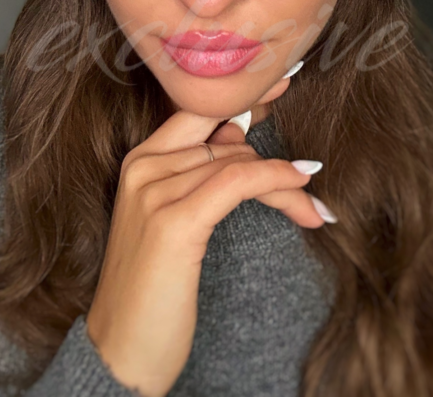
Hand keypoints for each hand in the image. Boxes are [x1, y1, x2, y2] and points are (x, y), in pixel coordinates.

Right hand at [85, 78, 327, 396]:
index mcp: (140, 160)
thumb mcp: (173, 222)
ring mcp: (153, 191)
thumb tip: (241, 137)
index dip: (243, 92)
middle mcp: (142, 166)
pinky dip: (277, 181)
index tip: (284, 77)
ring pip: (240, 161)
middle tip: (311, 180)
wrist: (119, 354)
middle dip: (274, 160)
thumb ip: (199, 176)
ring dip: (286, 183)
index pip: (198, 107)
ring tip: (313, 208)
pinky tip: (304, 193)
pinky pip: (239, 181)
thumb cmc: (153, 291)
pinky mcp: (173, 221)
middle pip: (228, 138)